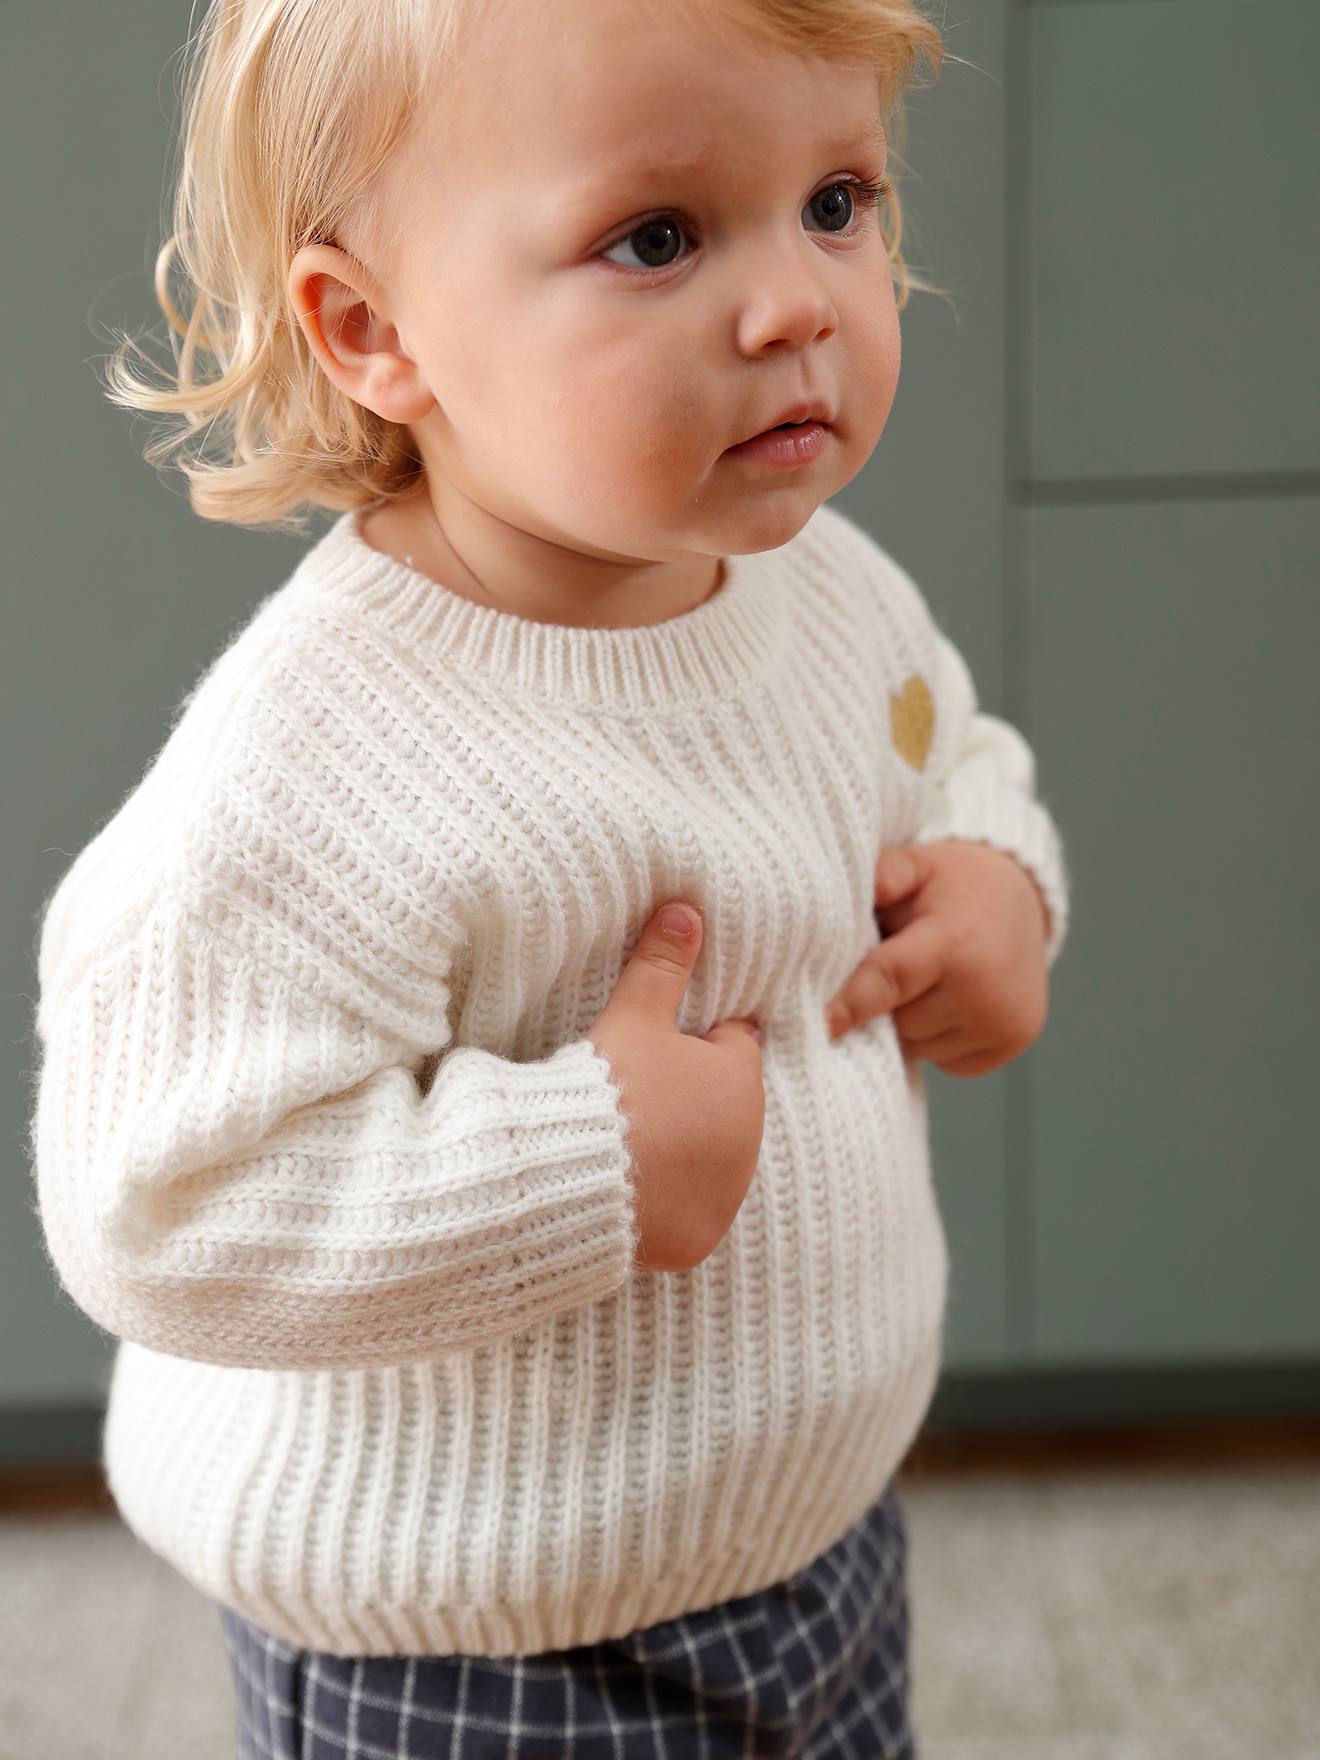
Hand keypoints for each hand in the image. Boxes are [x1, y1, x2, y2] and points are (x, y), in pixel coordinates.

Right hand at [588, 901, 765, 1272]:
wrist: (573, 1175)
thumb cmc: (609, 1087)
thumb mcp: (634, 1014)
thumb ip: (663, 962)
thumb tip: (686, 908)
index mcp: (741, 1079)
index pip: (732, 1045)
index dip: (695, 1041)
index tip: (661, 1046)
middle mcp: (749, 1141)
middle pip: (723, 1105)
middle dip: (694, 1097)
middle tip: (639, 1093)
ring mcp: (726, 1194)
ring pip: (712, 1158)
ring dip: (686, 1149)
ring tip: (632, 1138)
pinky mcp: (699, 1238)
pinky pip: (689, 1211)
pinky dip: (669, 1202)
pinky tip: (632, 1185)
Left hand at [823, 841, 1050, 1077]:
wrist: (1024, 899)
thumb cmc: (955, 884)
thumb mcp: (917, 865)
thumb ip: (880, 877)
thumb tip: (831, 899)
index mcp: (955, 943)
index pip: (889, 982)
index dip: (848, 1005)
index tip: (819, 1025)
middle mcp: (984, 991)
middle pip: (899, 1022)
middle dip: (884, 1002)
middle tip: (897, 962)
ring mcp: (1003, 1023)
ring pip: (919, 1046)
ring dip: (909, 1023)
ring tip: (926, 980)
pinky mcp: (1011, 1043)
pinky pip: (946, 1060)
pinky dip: (937, 1038)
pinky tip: (950, 1001)